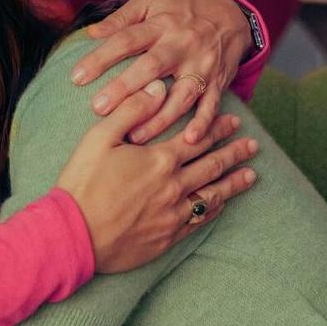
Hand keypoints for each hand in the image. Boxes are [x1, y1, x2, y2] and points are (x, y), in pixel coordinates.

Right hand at [55, 82, 257, 272]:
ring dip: (233, 182)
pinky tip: (221, 204)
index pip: (197, 139)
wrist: (74, 235)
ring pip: (213, 194)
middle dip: (234, 153)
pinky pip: (200, 220)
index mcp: (159, 159)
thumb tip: (159, 87)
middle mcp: (173, 186)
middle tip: (252, 145)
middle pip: (213, 166)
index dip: (217, 128)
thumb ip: (132, 110)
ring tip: (251, 175)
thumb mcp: (99, 137)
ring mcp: (173, 214)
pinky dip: (215, 208)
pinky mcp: (167, 237)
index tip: (234, 122)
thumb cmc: (83, 183)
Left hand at [70, 0, 253, 144]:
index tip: (76, 77)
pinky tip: (188, 140)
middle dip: (125, 88)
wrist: (228, 16)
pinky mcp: (217, 82)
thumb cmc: (179, 12)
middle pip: (151, 67)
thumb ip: (121, 18)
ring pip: (180, 93)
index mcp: (160, 24)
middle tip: (99, 108)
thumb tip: (91, 33)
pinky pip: (211, 104)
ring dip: (159, 117)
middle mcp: (180, 44)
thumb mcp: (150, 3)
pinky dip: (203, 123)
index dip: (101, 57)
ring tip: (134, 136)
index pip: (126, 40)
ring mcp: (201, 65)